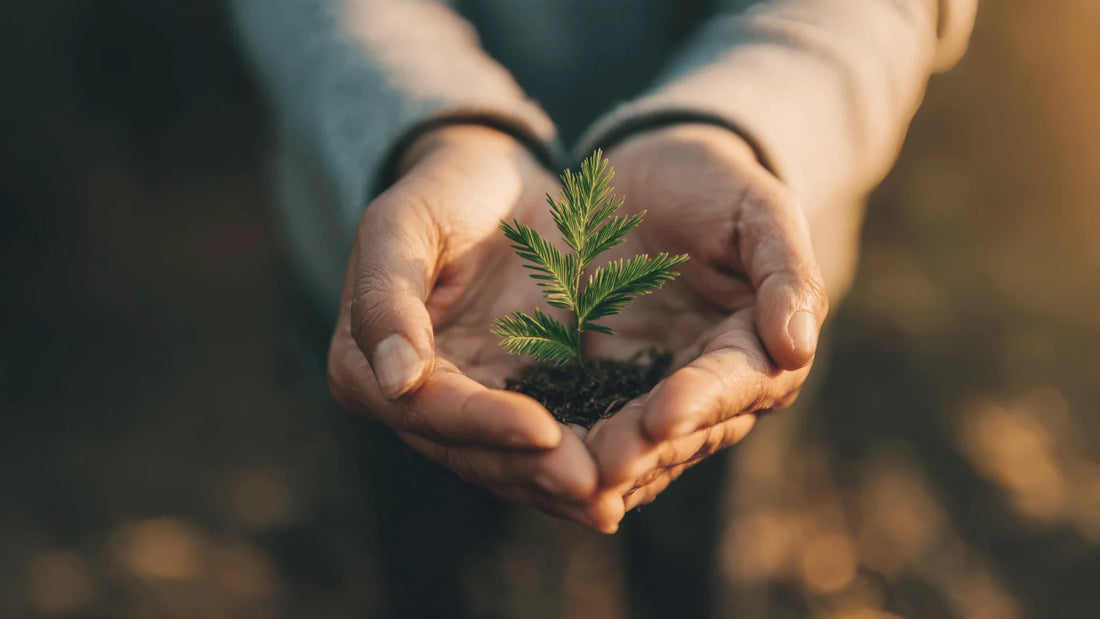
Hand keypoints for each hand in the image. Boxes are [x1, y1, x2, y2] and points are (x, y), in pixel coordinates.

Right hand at [327, 125, 622, 530]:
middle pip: (474, 451)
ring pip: (515, 461)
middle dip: (533, 471)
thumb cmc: (442, 191)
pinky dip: (587, 458)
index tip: (543, 431)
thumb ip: (386, 297)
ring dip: (563, 482)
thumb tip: (393, 380)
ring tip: (616, 495)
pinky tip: (631, 475)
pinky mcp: (524, 398)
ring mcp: (472, 405)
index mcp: (368, 367)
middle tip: (594, 488)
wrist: (495, 182)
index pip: (428, 409)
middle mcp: (416, 402)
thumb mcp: (401, 224)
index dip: (484, 424)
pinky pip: (553, 440)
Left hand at [582, 124, 829, 510]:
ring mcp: (650, 394)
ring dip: (601, 463)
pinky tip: (531, 460)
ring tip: (567, 475)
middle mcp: (708, 389)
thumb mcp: (758, 209)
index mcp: (756, 349)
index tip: (664, 415)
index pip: (734, 385)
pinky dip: (564, 447)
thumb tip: (798, 347)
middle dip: (643, 449)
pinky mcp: (598, 388)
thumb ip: (785, 271)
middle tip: (605, 466)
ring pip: (633, 445)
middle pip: (682, 433)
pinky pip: (584, 426)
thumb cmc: (713, 185)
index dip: (701, 401)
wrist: (646, 177)